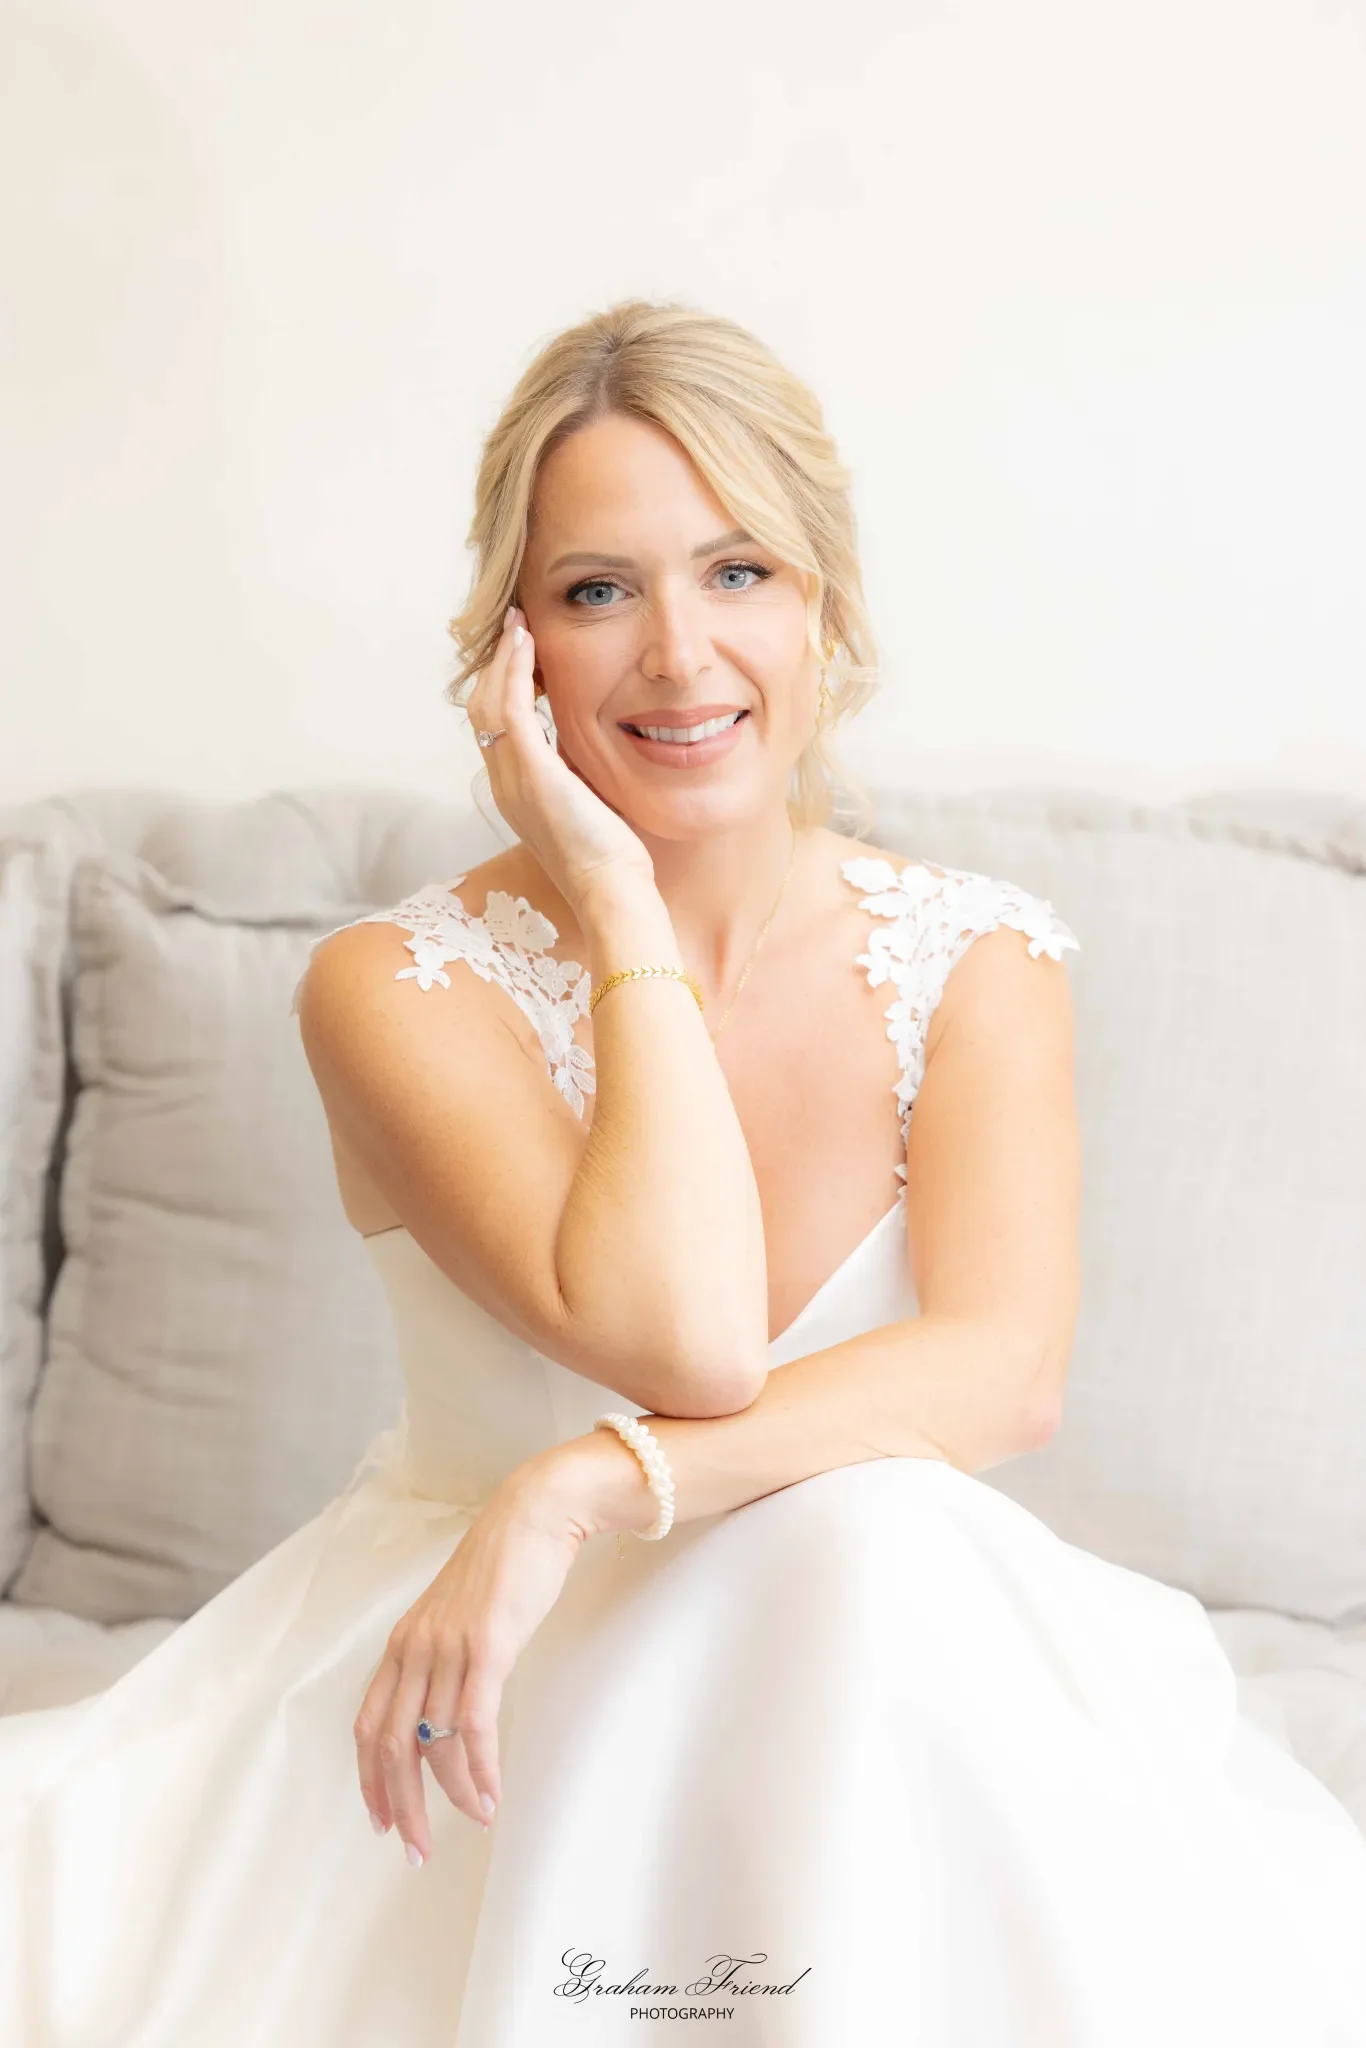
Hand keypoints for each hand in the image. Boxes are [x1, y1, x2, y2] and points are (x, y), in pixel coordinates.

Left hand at [353, 1455, 593, 1865]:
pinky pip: (472, 1724)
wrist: (535, 1515)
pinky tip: (492, 1793)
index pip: (368, 1723)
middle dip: (401, 1805)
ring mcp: (449, 1647)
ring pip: (433, 1742)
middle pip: (390, 1745)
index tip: (381, 1821)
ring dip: (452, 1794)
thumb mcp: (459, 1616)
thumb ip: (444, 1658)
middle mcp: (415, 1648)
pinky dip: (478, 1768)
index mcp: (403, 1643)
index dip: (369, 1779)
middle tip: (417, 1849)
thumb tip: (444, 1712)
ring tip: (474, 1819)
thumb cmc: (504, 1566)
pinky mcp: (487, 1647)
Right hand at [466, 607, 656, 913]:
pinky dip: (513, 670)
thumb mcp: (585, 802)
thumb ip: (575, 771)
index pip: (493, 727)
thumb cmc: (609, 856)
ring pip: (488, 702)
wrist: (609, 890)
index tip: (520, 652)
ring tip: (517, 625)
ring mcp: (511, 778)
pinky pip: (509, 708)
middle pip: (480, 708)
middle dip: (495, 664)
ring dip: (502, 658)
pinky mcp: (530, 772)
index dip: (500, 685)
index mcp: (514, 791)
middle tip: (513, 626)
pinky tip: (526, 644)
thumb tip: (583, 743)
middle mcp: (503, 783)